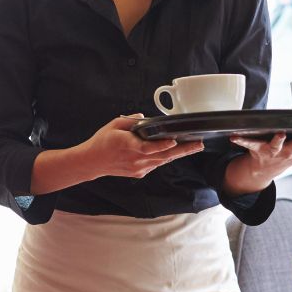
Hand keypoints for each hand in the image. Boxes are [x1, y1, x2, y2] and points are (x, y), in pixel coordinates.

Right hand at [80, 114, 203, 179]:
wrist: (92, 162)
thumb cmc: (102, 142)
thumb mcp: (114, 125)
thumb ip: (131, 120)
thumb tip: (145, 118)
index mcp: (129, 146)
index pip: (150, 147)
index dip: (163, 146)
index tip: (174, 142)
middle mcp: (136, 160)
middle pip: (163, 155)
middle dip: (183, 149)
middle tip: (199, 144)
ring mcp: (139, 168)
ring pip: (163, 161)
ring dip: (179, 154)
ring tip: (194, 147)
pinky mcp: (139, 173)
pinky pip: (156, 164)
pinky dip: (165, 157)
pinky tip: (174, 151)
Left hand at [224, 132, 291, 194]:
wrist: (262, 172)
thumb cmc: (289, 156)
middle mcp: (289, 153)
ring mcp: (273, 152)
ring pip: (277, 145)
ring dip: (278, 141)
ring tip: (280, 134)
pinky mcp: (256, 149)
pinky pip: (248, 144)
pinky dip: (241, 140)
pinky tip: (234, 137)